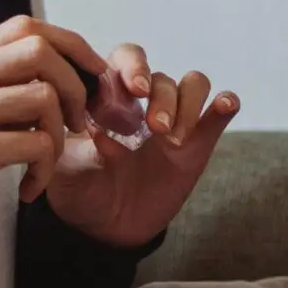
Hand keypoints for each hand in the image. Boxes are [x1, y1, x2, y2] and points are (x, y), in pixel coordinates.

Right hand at [0, 16, 105, 256]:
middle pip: (38, 48)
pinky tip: (29, 188)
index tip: (92, 72)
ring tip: (44, 164)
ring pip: (44, 96)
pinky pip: (37, 143)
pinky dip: (46, 168)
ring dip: (60, 135)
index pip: (21, 26)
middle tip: (78, 122)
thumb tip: (49, 70)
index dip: (69, 43)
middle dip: (75, 84)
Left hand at [43, 45, 239, 247]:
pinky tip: (225, 105)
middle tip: (156, 129)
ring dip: (188, 105)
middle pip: (163, 77)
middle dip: (162, 99)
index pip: (127, 60)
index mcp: (109, 96)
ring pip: (193, 85)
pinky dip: (224, 105)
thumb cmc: (79, 188)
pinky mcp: (197, 146)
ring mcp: (174, 122)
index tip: (135, 91)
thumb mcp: (62, 166)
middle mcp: (144, 102)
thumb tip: (86, 124)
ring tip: (174, 140)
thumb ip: (70, 145)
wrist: (103, 227)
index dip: (134, 68)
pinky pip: (216, 116)